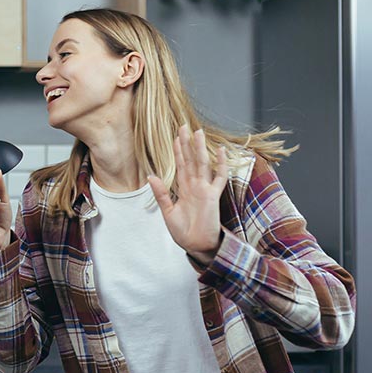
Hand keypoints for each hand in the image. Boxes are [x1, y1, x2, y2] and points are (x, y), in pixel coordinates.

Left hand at [147, 125, 228, 263]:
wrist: (196, 246)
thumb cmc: (183, 232)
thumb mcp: (167, 211)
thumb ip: (161, 193)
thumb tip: (151, 175)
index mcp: (183, 189)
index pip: (180, 165)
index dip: (178, 151)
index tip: (176, 137)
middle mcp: (194, 186)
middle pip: (190, 160)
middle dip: (187, 144)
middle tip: (184, 126)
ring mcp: (205, 189)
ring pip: (202, 164)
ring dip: (199, 149)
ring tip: (197, 132)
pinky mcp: (213, 196)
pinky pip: (219, 177)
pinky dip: (221, 164)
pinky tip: (221, 151)